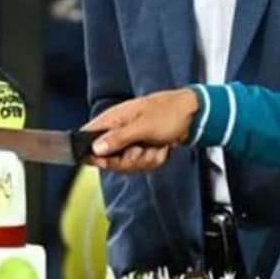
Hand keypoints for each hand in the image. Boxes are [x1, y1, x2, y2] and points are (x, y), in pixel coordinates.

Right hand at [84, 89, 201, 173]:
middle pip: (108, 160)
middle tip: (142, 150)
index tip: (104, 161)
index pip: (86, 138)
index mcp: (112, 120)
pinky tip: (162, 147)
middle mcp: (117, 132)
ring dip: (146, 159)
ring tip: (156, 145)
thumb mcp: (143, 126)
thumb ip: (118, 138)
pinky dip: (155, 159)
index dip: (92, 154)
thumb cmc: (168, 113)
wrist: (192, 114)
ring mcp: (129, 142)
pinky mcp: (140, 149)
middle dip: (129, 160)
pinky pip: (141, 165)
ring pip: (127, 165)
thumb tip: (95, 149)